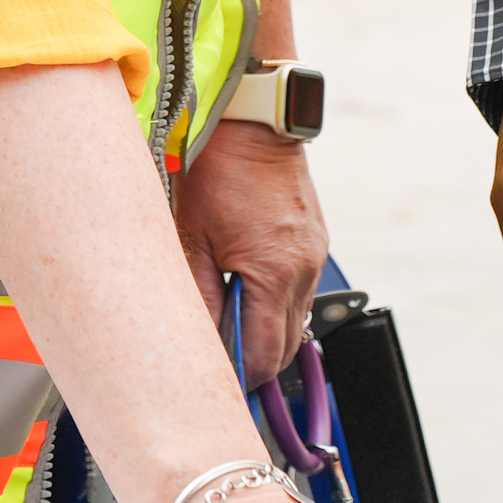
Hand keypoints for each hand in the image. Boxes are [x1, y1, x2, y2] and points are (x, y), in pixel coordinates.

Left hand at [170, 123, 326, 384]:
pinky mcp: (314, 243)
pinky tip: (243, 295)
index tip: (210, 384)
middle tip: (214, 367)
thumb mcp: (188, 234)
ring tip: (225, 331)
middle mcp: (303, 269)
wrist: (253, 119)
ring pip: (294, 323)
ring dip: (263, 335)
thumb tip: (197, 343)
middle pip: (284, 348)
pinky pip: (298, 293)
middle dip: (251, 365)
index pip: (261, 355)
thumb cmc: (214, 167)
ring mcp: (314, 256)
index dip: (235, 377)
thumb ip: (196, 296)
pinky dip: (273, 306)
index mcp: (274, 271)